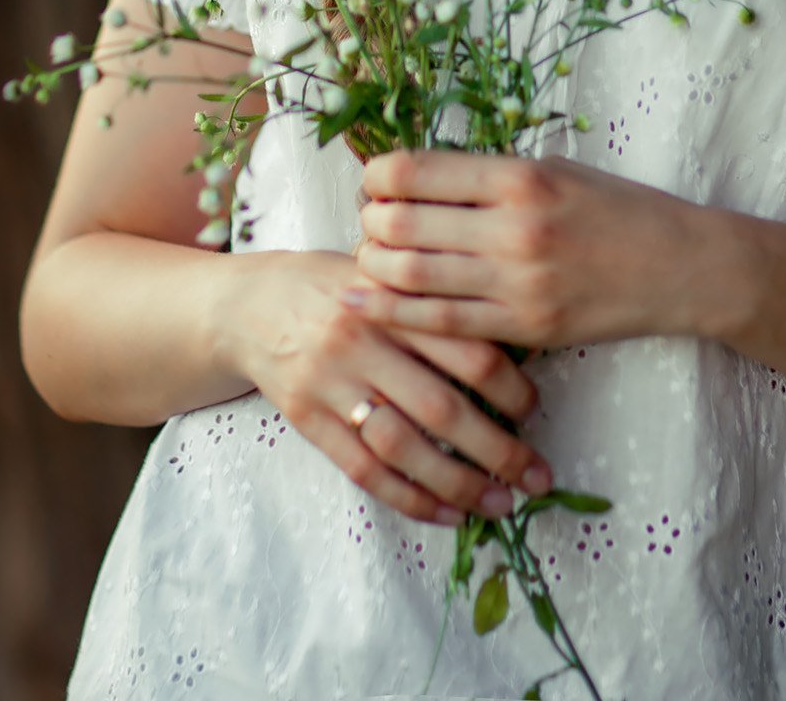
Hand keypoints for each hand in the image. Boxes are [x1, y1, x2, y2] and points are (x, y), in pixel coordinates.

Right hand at [219, 248, 553, 525]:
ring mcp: (331, 385)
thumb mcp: (381, 271)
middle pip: (442, 407)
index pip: (463, 347)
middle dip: (498, 449)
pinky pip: (364, 471)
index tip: (535, 410)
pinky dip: (410, 497)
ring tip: (501, 504)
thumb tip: (510, 337)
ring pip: (405, 447)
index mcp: (391, 298)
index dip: (509, 385)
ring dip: (460, 483)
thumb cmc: (332, 284)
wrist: (248, 305)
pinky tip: (447, 513)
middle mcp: (361, 341)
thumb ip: (432, 299)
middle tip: (537, 474)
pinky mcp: (307, 421)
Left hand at [350, 149, 711, 349]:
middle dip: (370, 220)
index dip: (378, 175)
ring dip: (374, 263)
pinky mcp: (524, 327)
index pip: (417, 171)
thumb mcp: (557, 169)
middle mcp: (513, 227)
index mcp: (520, 177)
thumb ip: (493, 175)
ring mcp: (517, 282)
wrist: (681, 266)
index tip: (375, 181)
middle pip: (403, 222)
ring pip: (411, 274)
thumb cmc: (619, 209)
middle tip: (369, 221)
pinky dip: (392, 311)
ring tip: (368, 257)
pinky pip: (441, 322)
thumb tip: (421, 179)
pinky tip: (361, 302)